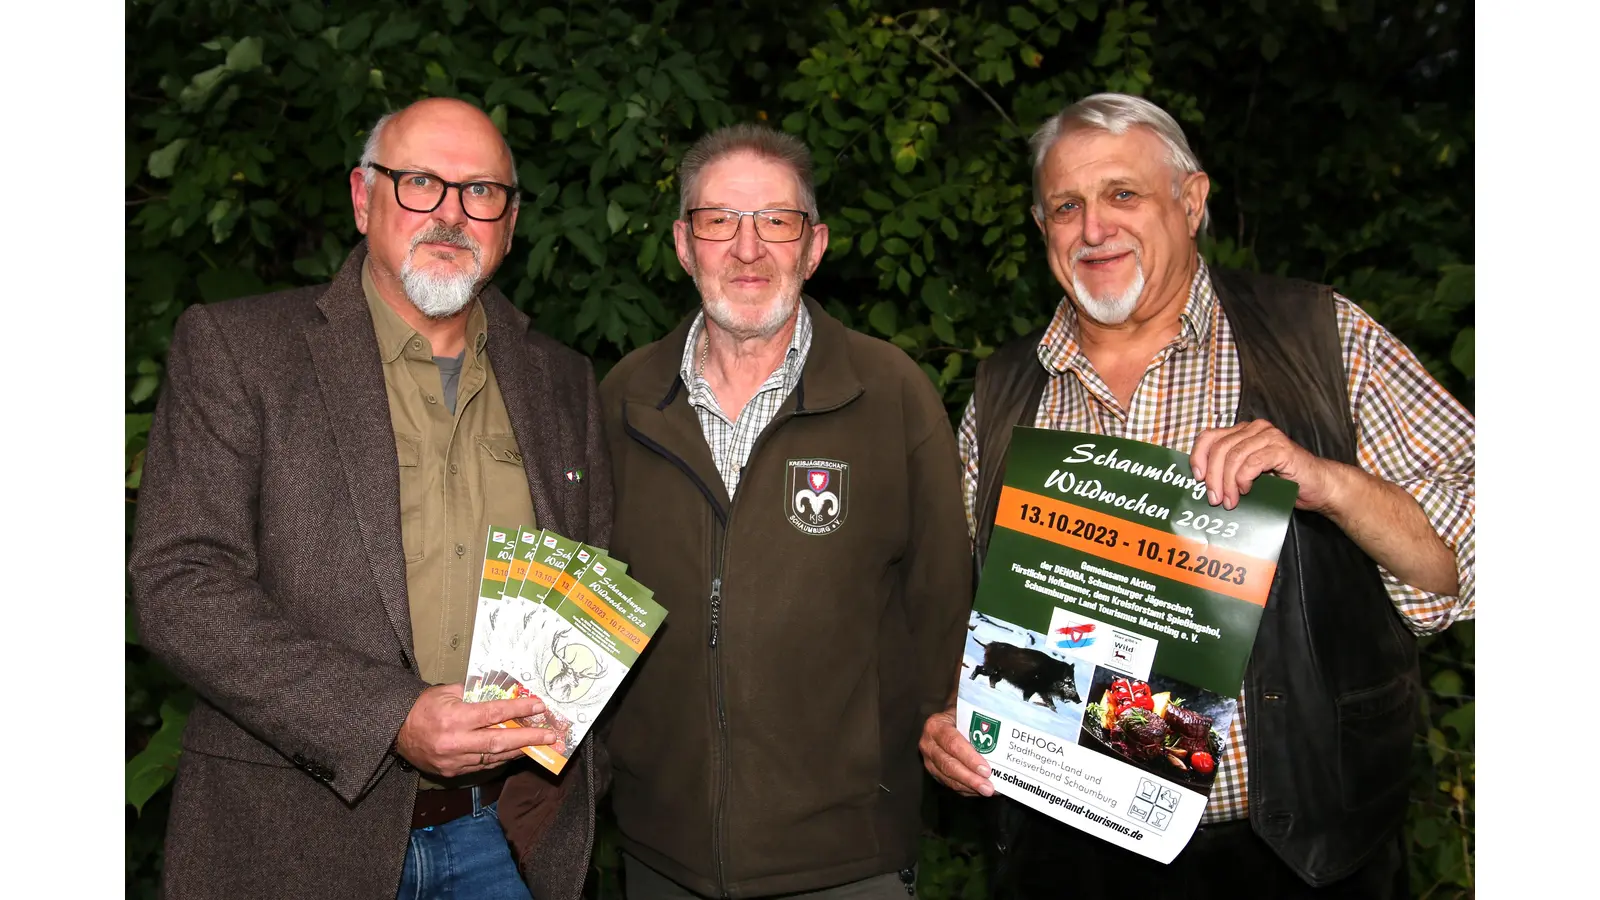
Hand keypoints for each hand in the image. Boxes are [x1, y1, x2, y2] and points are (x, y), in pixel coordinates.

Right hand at [395, 683, 555, 778]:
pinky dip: (501, 759)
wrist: (395, 732)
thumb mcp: (447, 692)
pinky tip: (515, 752)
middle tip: (549, 736)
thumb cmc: (423, 707)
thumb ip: (475, 692)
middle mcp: (455, 742)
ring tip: (538, 745)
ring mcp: (454, 761)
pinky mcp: (452, 772)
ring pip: (493, 758)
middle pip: (499, 741)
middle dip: (527, 738)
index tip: (539, 707)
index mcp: (454, 719)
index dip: (518, 710)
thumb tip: (504, 691)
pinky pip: (483, 766)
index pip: (493, 714)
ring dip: (518, 751)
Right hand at [919, 708, 993, 796]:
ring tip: (988, 791)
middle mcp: (928, 744)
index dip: (969, 758)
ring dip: (969, 787)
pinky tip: (980, 791)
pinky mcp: (935, 772)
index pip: (953, 743)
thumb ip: (981, 719)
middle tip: (989, 787)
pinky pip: (950, 784)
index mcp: (935, 726)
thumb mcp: (968, 710)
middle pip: (949, 765)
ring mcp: (929, 760)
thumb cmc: (962, 713)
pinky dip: (966, 789)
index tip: (986, 770)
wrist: (950, 718)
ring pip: (948, 778)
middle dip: (970, 778)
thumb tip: (1003, 729)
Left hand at [1189, 419, 1343, 512]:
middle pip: (1219, 448)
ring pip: (1234, 456)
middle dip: (1213, 477)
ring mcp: (1268, 436)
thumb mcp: (1246, 475)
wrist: (1317, 487)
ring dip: (1227, 483)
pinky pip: (1252, 462)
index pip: (1209, 437)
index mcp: (1241, 432)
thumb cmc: (1281, 483)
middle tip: (1214, 499)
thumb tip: (1201, 483)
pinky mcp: (1281, 449)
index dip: (1198, 457)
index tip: (1196, 479)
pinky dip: (1243, 478)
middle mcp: (1253, 429)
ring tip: (1229, 502)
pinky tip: (1245, 490)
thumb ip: (1227, 471)